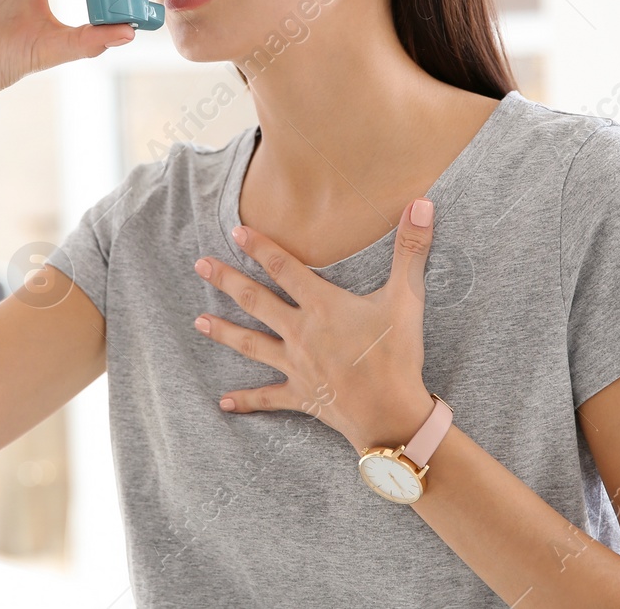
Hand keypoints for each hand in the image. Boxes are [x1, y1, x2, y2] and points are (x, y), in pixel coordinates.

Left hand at [192, 198, 438, 452]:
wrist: (391, 414)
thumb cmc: (397, 355)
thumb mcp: (407, 298)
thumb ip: (411, 249)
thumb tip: (422, 204)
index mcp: (321, 306)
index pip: (284, 267)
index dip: (260, 247)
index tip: (235, 231)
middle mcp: (301, 332)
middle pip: (256, 301)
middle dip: (226, 280)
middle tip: (200, 264)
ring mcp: (296, 365)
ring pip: (251, 344)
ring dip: (224, 331)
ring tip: (197, 321)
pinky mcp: (301, 395)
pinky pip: (268, 397)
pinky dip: (246, 400)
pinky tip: (224, 402)